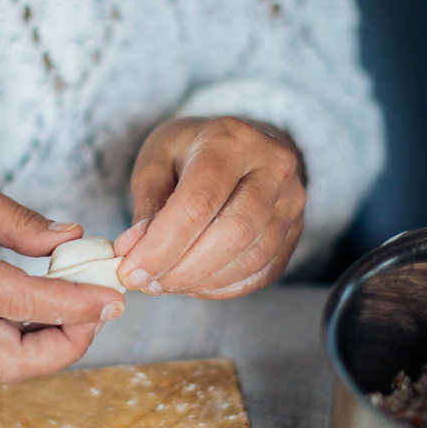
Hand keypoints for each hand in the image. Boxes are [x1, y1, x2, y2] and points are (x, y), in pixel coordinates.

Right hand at [0, 159, 124, 380]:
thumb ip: (17, 219)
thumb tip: (71, 240)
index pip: (20, 301)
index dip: (75, 305)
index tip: (113, 297)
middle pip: (14, 363)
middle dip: (69, 346)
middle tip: (98, 308)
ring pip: (4, 362)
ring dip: (52, 342)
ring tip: (80, 299)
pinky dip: (28, 332)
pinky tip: (46, 299)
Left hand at [114, 117, 305, 298]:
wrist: (239, 145)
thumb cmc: (189, 151)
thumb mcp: (157, 160)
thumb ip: (147, 205)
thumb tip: (133, 251)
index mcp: (231, 140)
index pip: (199, 202)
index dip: (163, 245)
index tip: (131, 272)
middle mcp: (273, 167)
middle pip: (233, 232)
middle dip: (183, 269)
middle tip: (147, 284)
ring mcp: (291, 201)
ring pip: (251, 257)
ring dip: (201, 282)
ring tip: (164, 284)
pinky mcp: (295, 230)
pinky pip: (262, 271)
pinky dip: (222, 287)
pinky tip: (192, 285)